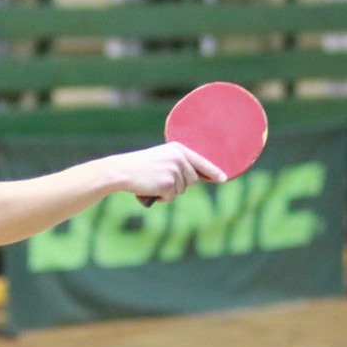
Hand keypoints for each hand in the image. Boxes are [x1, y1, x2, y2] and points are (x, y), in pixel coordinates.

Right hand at [106, 142, 225, 205]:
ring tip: (154, 183)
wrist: (122, 171)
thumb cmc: (140, 166)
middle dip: (181, 184)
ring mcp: (175, 170)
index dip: (213, 171)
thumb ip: (178, 164)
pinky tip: (151, 189)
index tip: (223, 178)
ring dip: (169, 191)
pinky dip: (162, 197)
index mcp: (177, 149)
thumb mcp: (161, 159)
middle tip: (162, 180)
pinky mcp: (169, 183)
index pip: (201, 161)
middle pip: (193, 179)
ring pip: (182, 189)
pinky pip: (171, 196)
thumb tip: (196, 178)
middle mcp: (179, 158)